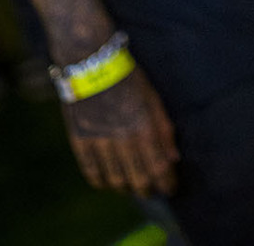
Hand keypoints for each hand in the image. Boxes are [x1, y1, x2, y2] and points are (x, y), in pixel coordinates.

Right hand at [62, 62, 178, 196]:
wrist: (92, 63)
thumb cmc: (128, 79)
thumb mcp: (153, 98)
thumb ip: (164, 130)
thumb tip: (173, 158)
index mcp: (144, 128)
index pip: (159, 169)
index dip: (167, 183)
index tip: (170, 188)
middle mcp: (122, 139)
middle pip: (138, 181)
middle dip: (148, 189)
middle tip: (152, 189)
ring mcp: (100, 142)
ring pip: (116, 181)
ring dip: (126, 188)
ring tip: (132, 185)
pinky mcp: (81, 142)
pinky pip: (92, 174)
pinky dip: (102, 182)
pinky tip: (109, 181)